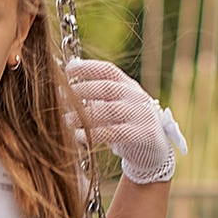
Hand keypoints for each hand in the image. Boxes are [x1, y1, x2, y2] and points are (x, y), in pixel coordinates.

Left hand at [65, 56, 183, 186]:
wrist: (156, 149)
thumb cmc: (127, 125)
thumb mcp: (116, 106)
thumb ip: (97, 97)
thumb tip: (65, 88)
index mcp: (128, 85)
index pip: (108, 70)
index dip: (87, 67)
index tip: (68, 70)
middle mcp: (136, 96)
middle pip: (107, 88)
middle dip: (82, 91)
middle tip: (62, 97)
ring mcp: (141, 114)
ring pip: (109, 110)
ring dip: (83, 115)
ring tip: (66, 120)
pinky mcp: (143, 134)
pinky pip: (115, 133)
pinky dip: (94, 134)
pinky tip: (79, 136)